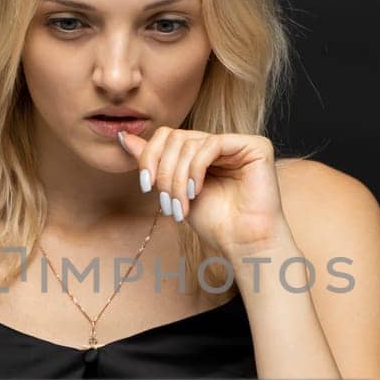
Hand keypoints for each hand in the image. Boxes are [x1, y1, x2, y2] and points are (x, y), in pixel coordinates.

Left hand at [117, 127, 292, 257]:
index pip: (167, 136)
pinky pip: (211, 144)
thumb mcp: (173, 190)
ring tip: (181, 204)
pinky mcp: (255, 146)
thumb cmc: (214, 222)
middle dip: (164, 173)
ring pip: (190, 143)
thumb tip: (124, 136)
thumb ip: (153, 162)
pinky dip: (196, 169)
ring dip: (178, 178)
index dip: (150, 157)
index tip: (145, 186)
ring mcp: (238, 143)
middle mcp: (220, 143)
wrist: (242, 243)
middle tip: (166, 202)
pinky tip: (196, 191)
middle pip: (175, 138)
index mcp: (202, 150)